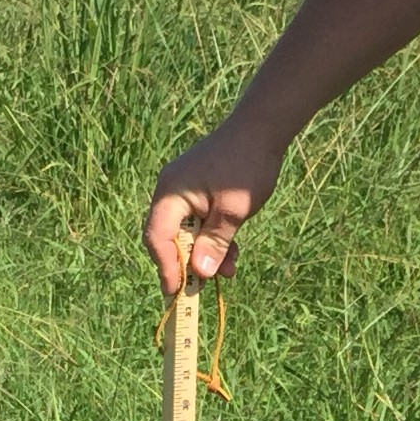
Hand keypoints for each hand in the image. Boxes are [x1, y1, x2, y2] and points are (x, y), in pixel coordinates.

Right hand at [143, 114, 287, 295]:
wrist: (262, 130)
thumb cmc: (247, 165)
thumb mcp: (233, 210)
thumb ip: (215, 242)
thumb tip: (200, 273)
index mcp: (170, 194)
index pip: (157, 237)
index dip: (166, 266)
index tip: (177, 291)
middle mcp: (170, 193)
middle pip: (169, 238)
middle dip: (188, 263)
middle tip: (205, 287)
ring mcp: (183, 191)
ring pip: (186, 233)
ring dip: (205, 253)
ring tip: (230, 271)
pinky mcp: (198, 192)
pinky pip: (198, 222)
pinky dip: (212, 238)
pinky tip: (233, 252)